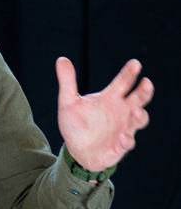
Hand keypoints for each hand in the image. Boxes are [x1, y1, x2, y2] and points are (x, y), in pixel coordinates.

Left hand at [56, 57, 153, 171]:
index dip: (129, 73)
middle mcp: (121, 112)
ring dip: (140, 116)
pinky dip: (126, 139)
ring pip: (139, 120)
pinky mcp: (120, 146)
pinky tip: (121, 137)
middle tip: (147, 83)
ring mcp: (123, 129)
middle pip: (139, 99)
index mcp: (110, 99)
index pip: (123, 83)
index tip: (135, 63)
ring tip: (135, 110)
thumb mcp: (68, 102)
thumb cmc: (76, 124)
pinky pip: (127, 143)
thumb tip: (61, 59)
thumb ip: (67, 81)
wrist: (76, 150)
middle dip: (144, 91)